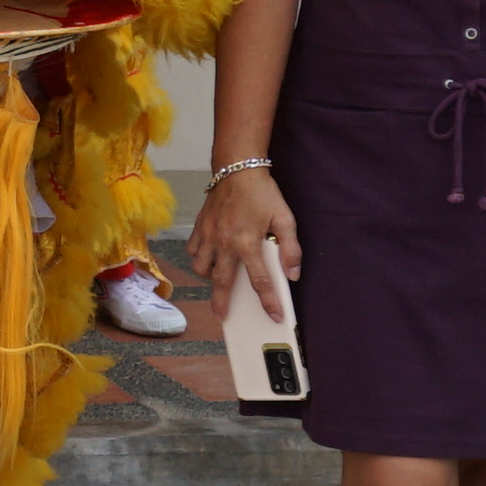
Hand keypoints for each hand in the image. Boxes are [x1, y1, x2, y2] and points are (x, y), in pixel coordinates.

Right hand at [188, 164, 300, 319]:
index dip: (269, 302)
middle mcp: (225, 243)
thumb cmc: (261, 192)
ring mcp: (209, 236)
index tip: (275, 315)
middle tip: (223, 317)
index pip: (260, 281)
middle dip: (222, 303)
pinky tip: (206, 257)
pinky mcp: (199, 227)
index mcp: (247, 243)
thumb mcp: (284, 218)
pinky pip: (193, 251)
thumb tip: (292, 273)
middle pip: (222, 283)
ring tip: (217, 279)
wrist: (236, 168)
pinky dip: (198, 258)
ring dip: (209, 277)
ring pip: (201, 268)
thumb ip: (290, 248)